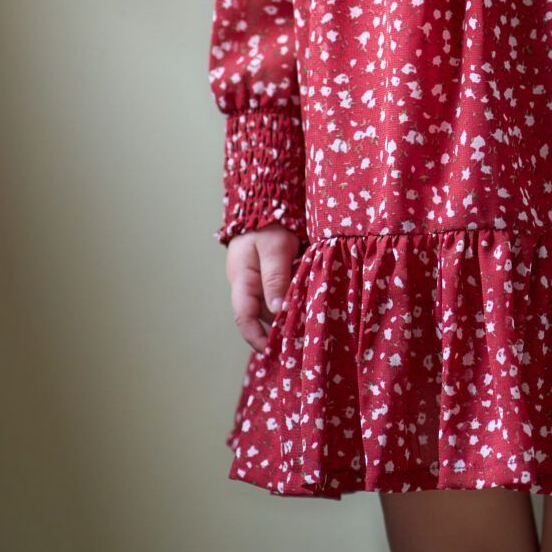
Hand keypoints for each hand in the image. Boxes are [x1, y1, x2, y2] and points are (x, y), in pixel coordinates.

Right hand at [225, 226, 300, 352]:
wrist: (265, 198)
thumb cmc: (268, 223)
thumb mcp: (274, 250)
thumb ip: (276, 278)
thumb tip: (278, 310)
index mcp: (242, 280)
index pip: (244, 317)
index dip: (256, 338)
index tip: (272, 352)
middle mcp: (247, 283)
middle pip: (261, 315)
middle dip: (278, 330)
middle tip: (299, 343)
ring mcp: (257, 279)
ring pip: (272, 305)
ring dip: (287, 314)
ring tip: (308, 325)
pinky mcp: (270, 273)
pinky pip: (279, 293)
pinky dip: (292, 301)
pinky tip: (308, 304)